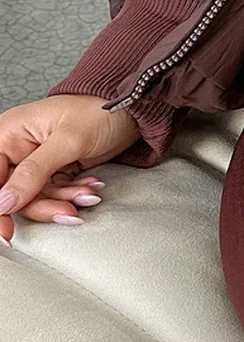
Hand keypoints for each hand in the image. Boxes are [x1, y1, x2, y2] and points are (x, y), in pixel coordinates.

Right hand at [0, 96, 140, 241]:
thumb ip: (33, 172)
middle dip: (44, 203)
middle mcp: (18, 148)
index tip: (5, 231)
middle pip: (14, 192)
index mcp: (10, 133)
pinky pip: (55, 193)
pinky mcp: (54, 170)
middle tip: (68, 211)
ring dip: (64, 199)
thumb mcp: (67, 141)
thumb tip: (3, 202)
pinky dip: (73, 194)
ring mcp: (37, 161)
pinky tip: (91, 187)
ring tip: (90, 193)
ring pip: (37, 197)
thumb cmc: (99, 111)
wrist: (132, 111)